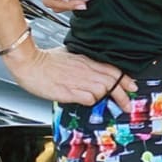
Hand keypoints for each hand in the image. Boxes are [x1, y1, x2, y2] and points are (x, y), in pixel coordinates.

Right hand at [4, 45, 133, 111]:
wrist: (29, 63)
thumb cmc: (47, 60)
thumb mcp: (71, 56)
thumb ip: (84, 64)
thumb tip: (92, 71)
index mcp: (88, 61)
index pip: (114, 70)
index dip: (125, 80)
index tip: (133, 87)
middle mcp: (87, 71)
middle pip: (113, 83)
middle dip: (123, 96)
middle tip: (127, 105)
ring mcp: (79, 81)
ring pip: (103, 91)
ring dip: (103, 98)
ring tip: (101, 102)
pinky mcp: (70, 91)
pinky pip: (88, 99)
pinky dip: (90, 102)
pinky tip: (86, 101)